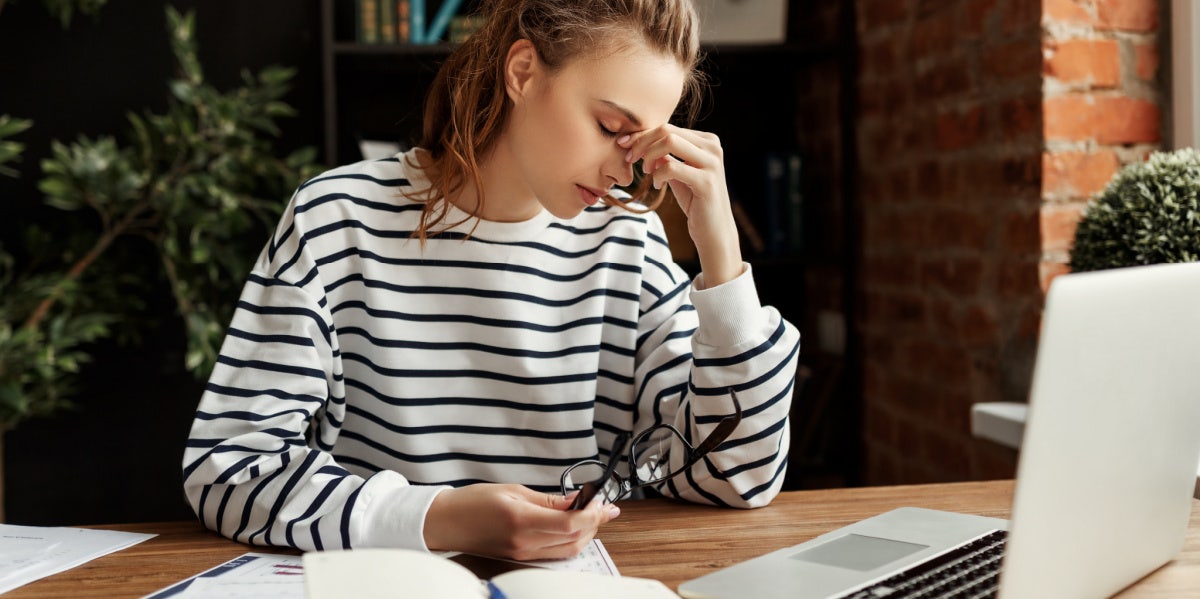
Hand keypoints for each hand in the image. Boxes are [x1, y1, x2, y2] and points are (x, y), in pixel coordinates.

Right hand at [423, 483, 619, 560]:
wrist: (446, 523)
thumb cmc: (473, 503)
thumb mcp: (513, 491)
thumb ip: (548, 499)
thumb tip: (577, 499)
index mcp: (521, 522)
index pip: (570, 524)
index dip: (592, 513)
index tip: (602, 500)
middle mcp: (524, 543)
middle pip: (574, 539)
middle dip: (595, 522)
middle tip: (603, 504)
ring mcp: (523, 554)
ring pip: (568, 550)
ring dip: (586, 532)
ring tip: (593, 513)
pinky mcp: (521, 558)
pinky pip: (555, 553)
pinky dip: (571, 540)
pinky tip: (574, 525)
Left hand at [618, 126, 742, 286]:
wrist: (714, 230)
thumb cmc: (695, 200)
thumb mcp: (679, 172)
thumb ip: (666, 155)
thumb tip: (639, 140)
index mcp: (707, 140)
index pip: (668, 127)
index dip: (642, 134)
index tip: (624, 145)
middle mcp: (713, 147)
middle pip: (667, 130)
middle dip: (642, 143)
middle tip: (630, 159)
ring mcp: (712, 163)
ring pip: (669, 141)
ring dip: (649, 155)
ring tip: (646, 172)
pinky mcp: (706, 181)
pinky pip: (671, 166)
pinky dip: (658, 174)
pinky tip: (658, 185)